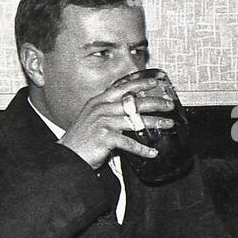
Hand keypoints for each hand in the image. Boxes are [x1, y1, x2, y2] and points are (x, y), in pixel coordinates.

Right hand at [57, 76, 174, 168]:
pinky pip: (129, 142)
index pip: (123, 87)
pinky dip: (143, 149)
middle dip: (155, 102)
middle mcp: (101, 108)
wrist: (68, 156)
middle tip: (169, 105)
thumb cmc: (82, 139)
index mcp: (99, 101)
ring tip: (168, 124)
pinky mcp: (105, 137)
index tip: (156, 82)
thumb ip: (109, 111)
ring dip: (155, 123)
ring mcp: (103, 121)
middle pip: (134, 102)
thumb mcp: (93, 118)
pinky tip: (153, 152)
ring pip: (136, 120)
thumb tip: (130, 110)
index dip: (140, 83)